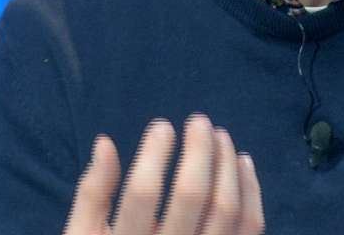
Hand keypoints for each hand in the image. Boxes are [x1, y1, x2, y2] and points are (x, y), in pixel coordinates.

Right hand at [64, 113, 264, 234]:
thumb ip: (92, 194)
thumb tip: (105, 143)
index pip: (143, 194)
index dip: (154, 155)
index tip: (162, 126)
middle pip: (192, 195)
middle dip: (199, 151)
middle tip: (199, 121)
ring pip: (226, 208)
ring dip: (227, 165)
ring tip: (220, 136)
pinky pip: (249, 226)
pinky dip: (251, 190)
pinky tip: (242, 163)